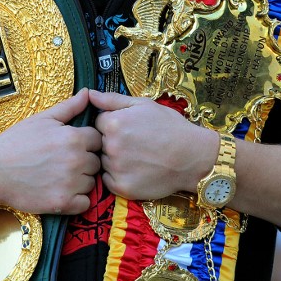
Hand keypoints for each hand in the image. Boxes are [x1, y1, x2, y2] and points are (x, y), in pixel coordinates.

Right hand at [0, 89, 100, 215]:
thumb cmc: (16, 141)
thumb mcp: (43, 119)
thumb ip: (70, 107)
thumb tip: (88, 93)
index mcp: (74, 137)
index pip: (98, 140)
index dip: (87, 142)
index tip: (72, 146)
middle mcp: (76, 160)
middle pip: (97, 162)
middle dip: (84, 161)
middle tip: (63, 162)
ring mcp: (71, 183)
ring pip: (91, 182)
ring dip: (81, 181)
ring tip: (59, 176)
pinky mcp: (63, 203)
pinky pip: (85, 203)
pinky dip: (77, 200)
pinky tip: (61, 191)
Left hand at [88, 89, 216, 200]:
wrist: (192, 156)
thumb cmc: (170, 127)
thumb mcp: (144, 105)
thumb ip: (112, 99)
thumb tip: (89, 94)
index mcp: (113, 123)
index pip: (99, 123)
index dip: (113, 124)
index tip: (130, 128)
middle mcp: (110, 146)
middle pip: (100, 142)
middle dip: (113, 141)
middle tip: (136, 144)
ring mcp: (115, 168)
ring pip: (104, 162)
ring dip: (115, 159)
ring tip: (139, 157)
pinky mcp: (121, 187)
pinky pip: (109, 180)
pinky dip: (118, 176)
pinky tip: (136, 170)